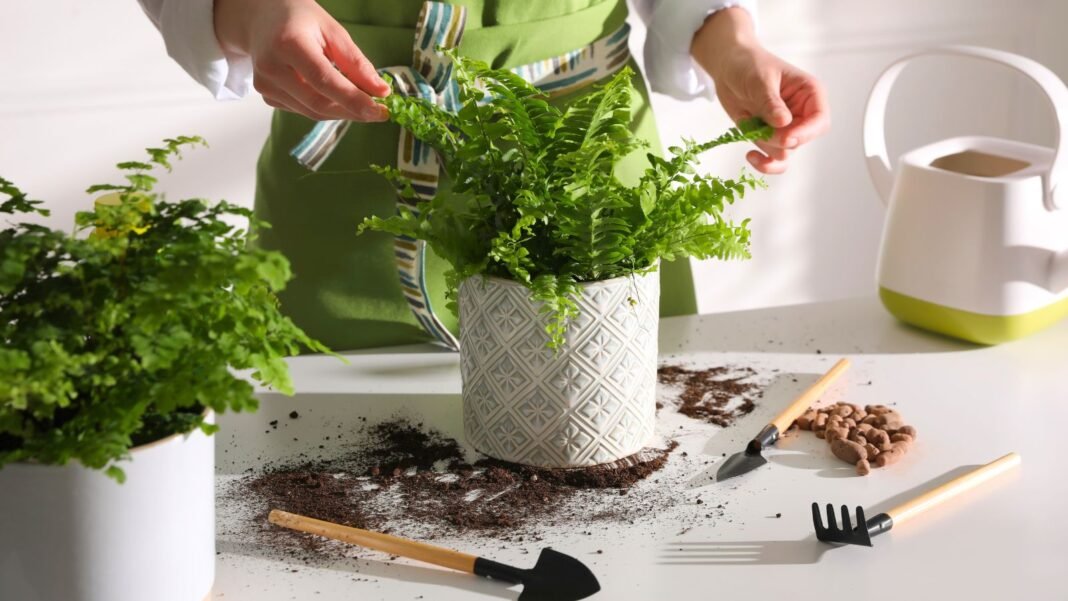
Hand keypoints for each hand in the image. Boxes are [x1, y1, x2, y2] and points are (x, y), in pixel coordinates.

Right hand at [214, 0, 390, 120]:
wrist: (262, 19)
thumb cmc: (301, 21)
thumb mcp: (333, 31)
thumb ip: (356, 63)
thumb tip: (381, 91)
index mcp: (288, 44)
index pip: (323, 80)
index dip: (353, 99)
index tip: (379, 110)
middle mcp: (271, 67)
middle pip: (318, 103)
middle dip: (352, 112)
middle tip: (378, 113)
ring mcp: (266, 85)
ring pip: (312, 112)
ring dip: (341, 112)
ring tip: (361, 103)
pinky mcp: (267, 96)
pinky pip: (303, 110)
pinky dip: (325, 108)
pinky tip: (335, 97)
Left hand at [692, 8, 829, 173]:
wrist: (728, 68)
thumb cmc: (748, 65)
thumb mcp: (759, 80)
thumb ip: (770, 103)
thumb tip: (784, 122)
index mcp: (809, 94)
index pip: (820, 121)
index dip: (805, 133)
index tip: (785, 136)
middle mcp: (802, 113)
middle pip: (801, 140)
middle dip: (778, 139)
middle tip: (758, 127)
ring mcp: (786, 128)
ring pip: (784, 152)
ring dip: (764, 143)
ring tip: (749, 124)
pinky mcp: (770, 137)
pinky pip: (774, 160)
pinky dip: (764, 163)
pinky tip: (751, 156)